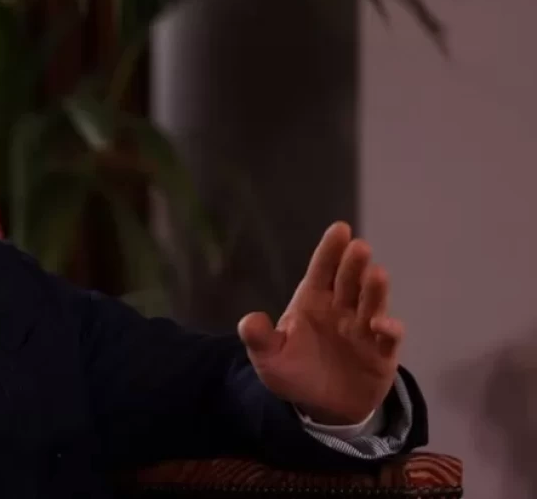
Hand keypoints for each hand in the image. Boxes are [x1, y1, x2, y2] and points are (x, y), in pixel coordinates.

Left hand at [238, 222, 403, 424]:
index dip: (330, 250)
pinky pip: (389, 338)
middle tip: (359, 247)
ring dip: (375, 289)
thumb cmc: (295, 373)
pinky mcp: (381, 353)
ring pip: (371, 303)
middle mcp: (340, 309)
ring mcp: (363, 329)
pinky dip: (389, 329)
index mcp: (313, 302)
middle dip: (354, 264)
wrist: (322, 409)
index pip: (322, 271)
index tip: (340, 229)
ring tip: (377, 274)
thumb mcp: (269, 358)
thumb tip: (249, 320)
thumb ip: (259, 339)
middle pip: (349, 281)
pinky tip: (381, 324)